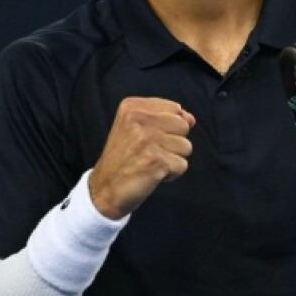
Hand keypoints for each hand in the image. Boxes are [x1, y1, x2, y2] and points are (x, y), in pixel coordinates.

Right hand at [88, 97, 195, 219]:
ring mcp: (147, 139)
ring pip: (186, 147)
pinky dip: (171, 174)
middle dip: (173, 143)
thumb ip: (166, 118)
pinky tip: (153, 174)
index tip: (147, 139)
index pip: (175, 109)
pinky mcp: (155, 160)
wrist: (104, 188)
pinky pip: (182, 165)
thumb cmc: (124, 158)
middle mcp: (138, 118)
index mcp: (132, 106)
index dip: (168, 128)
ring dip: (172, 159)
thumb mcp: (137, 128)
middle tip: (150, 152)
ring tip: (151, 163)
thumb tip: (191, 119)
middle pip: (183, 126)